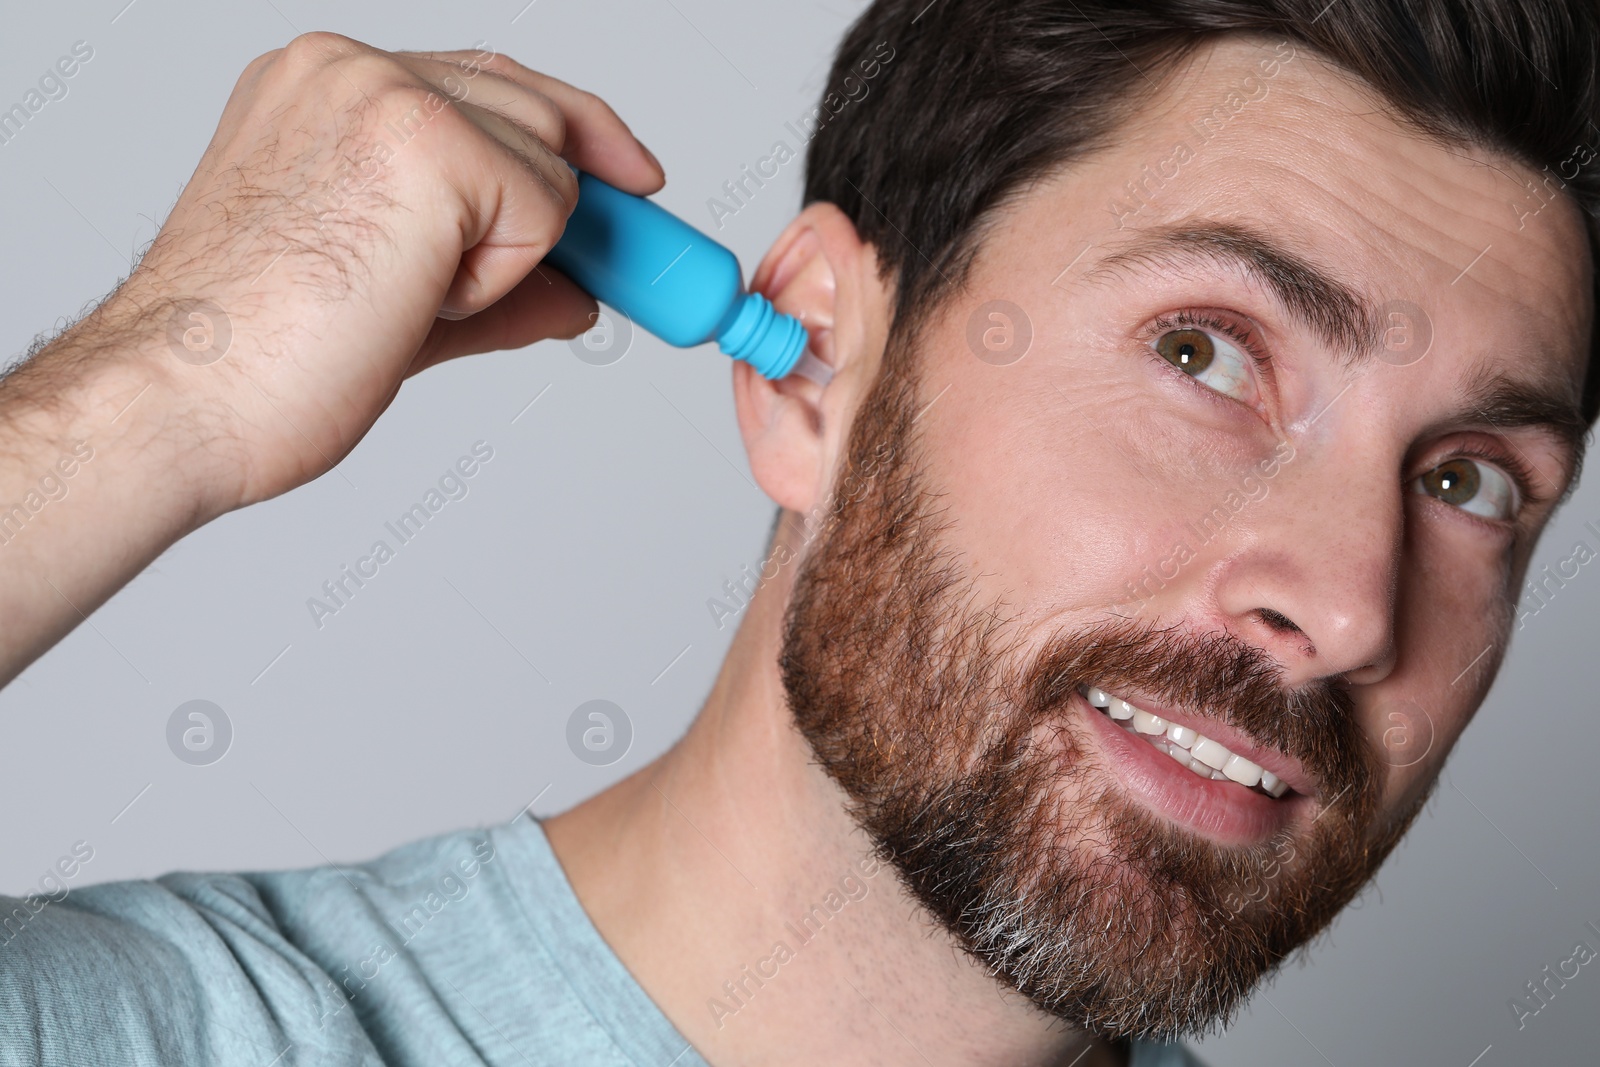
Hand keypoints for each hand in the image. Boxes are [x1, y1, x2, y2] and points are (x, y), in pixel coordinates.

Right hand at [117, 32, 662, 513]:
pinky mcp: (430, 142)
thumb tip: (578, 294)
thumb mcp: (397, 303)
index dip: (567, 134)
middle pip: (538, 113)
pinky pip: (545, 210)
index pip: (487, 83)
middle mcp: (354, 69)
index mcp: (325, 87)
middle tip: (581, 275)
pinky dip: (500, 278)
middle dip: (570, 202)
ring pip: (549, 164)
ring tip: (398, 297)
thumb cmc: (252, 360)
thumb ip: (497, 287)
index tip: (627, 176)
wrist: (182, 399)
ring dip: (506, 254)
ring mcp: (389, 94)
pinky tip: (411, 298)